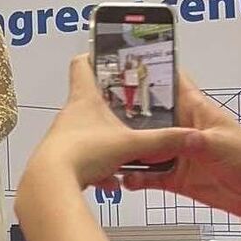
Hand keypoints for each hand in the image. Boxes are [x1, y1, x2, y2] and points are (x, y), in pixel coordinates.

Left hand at [22, 55, 194, 190]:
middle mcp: (70, 115)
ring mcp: (63, 136)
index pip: (82, 64)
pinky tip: (109, 181)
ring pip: (90, 134)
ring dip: (108, 144)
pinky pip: (84, 159)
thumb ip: (163, 141)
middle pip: (91, 101)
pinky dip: (98, 168)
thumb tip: (190, 136)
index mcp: (84, 99)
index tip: (110, 58)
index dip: (94, 56)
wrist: (49, 184)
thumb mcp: (130, 144)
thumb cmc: (82, 153)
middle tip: (132, 113)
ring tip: (125, 156)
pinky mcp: (61, 158)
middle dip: (113, 108)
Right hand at [121, 70, 240, 218]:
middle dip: (124, 114)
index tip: (122, 67)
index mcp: (194, 110)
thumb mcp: (222, 143)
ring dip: (126, 150)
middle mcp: (178, 130)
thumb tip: (169, 139)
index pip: (171, 84)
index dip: (150, 73)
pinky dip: (134, 177)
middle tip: (98, 114)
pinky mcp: (171, 177)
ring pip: (142, 147)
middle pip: (147, 117)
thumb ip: (194, 141)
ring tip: (108, 150)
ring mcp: (173, 154)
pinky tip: (124, 178)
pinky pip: (145, 176)